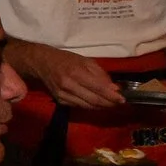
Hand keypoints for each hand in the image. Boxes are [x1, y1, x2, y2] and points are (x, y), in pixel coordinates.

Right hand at [9, 41, 123, 110]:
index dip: (112, 95)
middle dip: (109, 103)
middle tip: (119, 103)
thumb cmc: (66, 59)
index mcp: (76, 73)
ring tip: (111, 104)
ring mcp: (63, 95)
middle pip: (94, 100)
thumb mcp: (86, 61)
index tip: (123, 99)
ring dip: (101, 106)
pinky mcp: (60, 100)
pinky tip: (97, 103)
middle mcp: (69, 86)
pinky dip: (90, 106)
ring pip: (87, 106)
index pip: (98, 88)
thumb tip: (114, 88)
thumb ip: (101, 74)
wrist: (41, 63)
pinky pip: (79, 106)